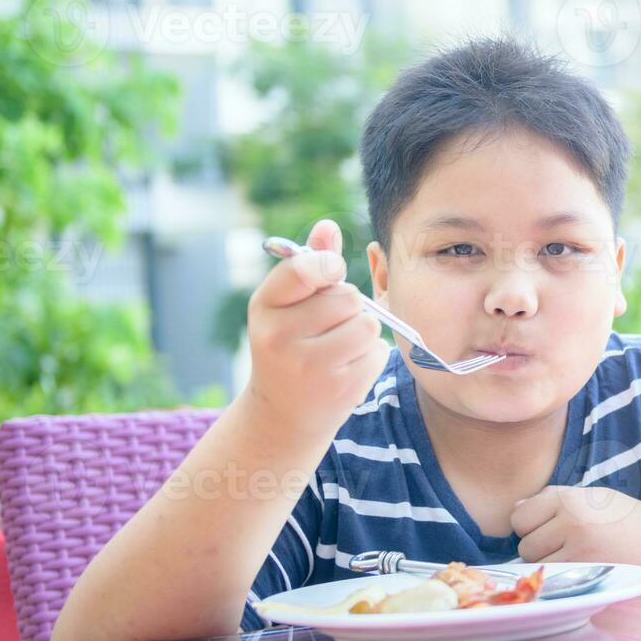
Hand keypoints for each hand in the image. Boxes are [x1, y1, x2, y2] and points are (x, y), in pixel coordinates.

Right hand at [242, 219, 390, 437]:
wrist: (283, 413)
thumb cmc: (289, 345)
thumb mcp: (288, 305)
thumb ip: (311, 264)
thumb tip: (328, 226)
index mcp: (264, 307)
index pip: (302, 269)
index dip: (328, 264)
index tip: (333, 271)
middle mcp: (279, 337)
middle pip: (347, 297)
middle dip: (347, 306)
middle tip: (328, 324)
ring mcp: (309, 367)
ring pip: (366, 324)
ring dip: (362, 331)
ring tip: (338, 346)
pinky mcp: (339, 389)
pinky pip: (376, 351)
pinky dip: (369, 356)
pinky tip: (345, 368)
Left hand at [511, 486, 640, 569]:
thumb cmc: (625, 517)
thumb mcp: (592, 496)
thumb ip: (553, 498)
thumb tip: (516, 509)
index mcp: (570, 498)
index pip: (520, 517)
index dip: (530, 526)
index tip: (548, 529)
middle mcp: (571, 521)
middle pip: (525, 544)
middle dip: (540, 547)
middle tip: (566, 546)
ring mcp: (579, 549)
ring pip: (537, 565)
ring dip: (549, 564)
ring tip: (575, 557)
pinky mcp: (588, 571)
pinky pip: (554, 578)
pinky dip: (561, 576)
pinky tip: (580, 568)